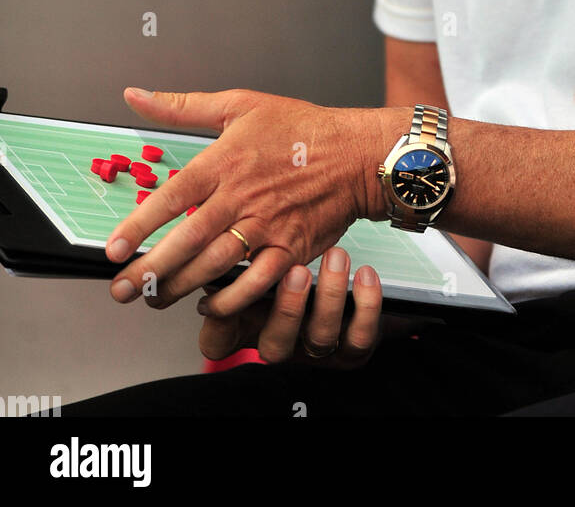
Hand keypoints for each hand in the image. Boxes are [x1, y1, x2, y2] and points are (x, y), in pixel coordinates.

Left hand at [104, 87, 396, 316]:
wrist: (354, 153)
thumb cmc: (299, 129)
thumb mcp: (240, 104)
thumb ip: (183, 106)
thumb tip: (136, 96)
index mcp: (226, 160)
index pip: (174, 196)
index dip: (140, 225)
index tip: (113, 248)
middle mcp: (243, 196)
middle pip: (189, 239)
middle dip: (151, 268)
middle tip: (122, 288)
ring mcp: (268, 225)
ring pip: (216, 264)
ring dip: (180, 286)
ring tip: (153, 298)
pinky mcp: (291, 249)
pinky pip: (255, 283)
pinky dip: (230, 298)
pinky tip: (208, 303)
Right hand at [199, 249, 383, 368]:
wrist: (340, 264)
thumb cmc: (284, 251)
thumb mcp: (251, 250)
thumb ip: (230, 247)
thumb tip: (205, 230)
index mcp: (250, 324)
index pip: (219, 343)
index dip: (218, 325)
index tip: (218, 298)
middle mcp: (281, 340)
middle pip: (274, 348)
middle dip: (286, 312)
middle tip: (295, 271)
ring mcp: (317, 345)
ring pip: (320, 338)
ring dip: (330, 295)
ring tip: (336, 255)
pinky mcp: (353, 345)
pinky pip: (360, 337)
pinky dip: (366, 306)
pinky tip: (365, 274)